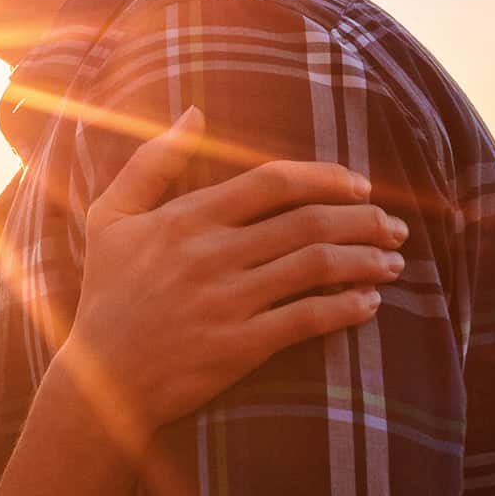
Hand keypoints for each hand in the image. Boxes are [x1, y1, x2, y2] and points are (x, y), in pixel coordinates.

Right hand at [66, 107, 406, 434]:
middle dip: (364, 220)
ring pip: (317, 266)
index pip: (273, 181)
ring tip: (393, 262)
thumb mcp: (110, 218)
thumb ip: (152, 162)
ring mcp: (227, 301)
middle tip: (394, 227)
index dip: (327, 177)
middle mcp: (211, 255)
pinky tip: (369, 304)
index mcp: (187, 219)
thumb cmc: (107, 295)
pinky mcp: (239, 347)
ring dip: (366, 260)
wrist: (100, 381)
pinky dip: (346, 308)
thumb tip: (194, 113)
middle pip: (309, 222)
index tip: (361, 184)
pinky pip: (307, 319)